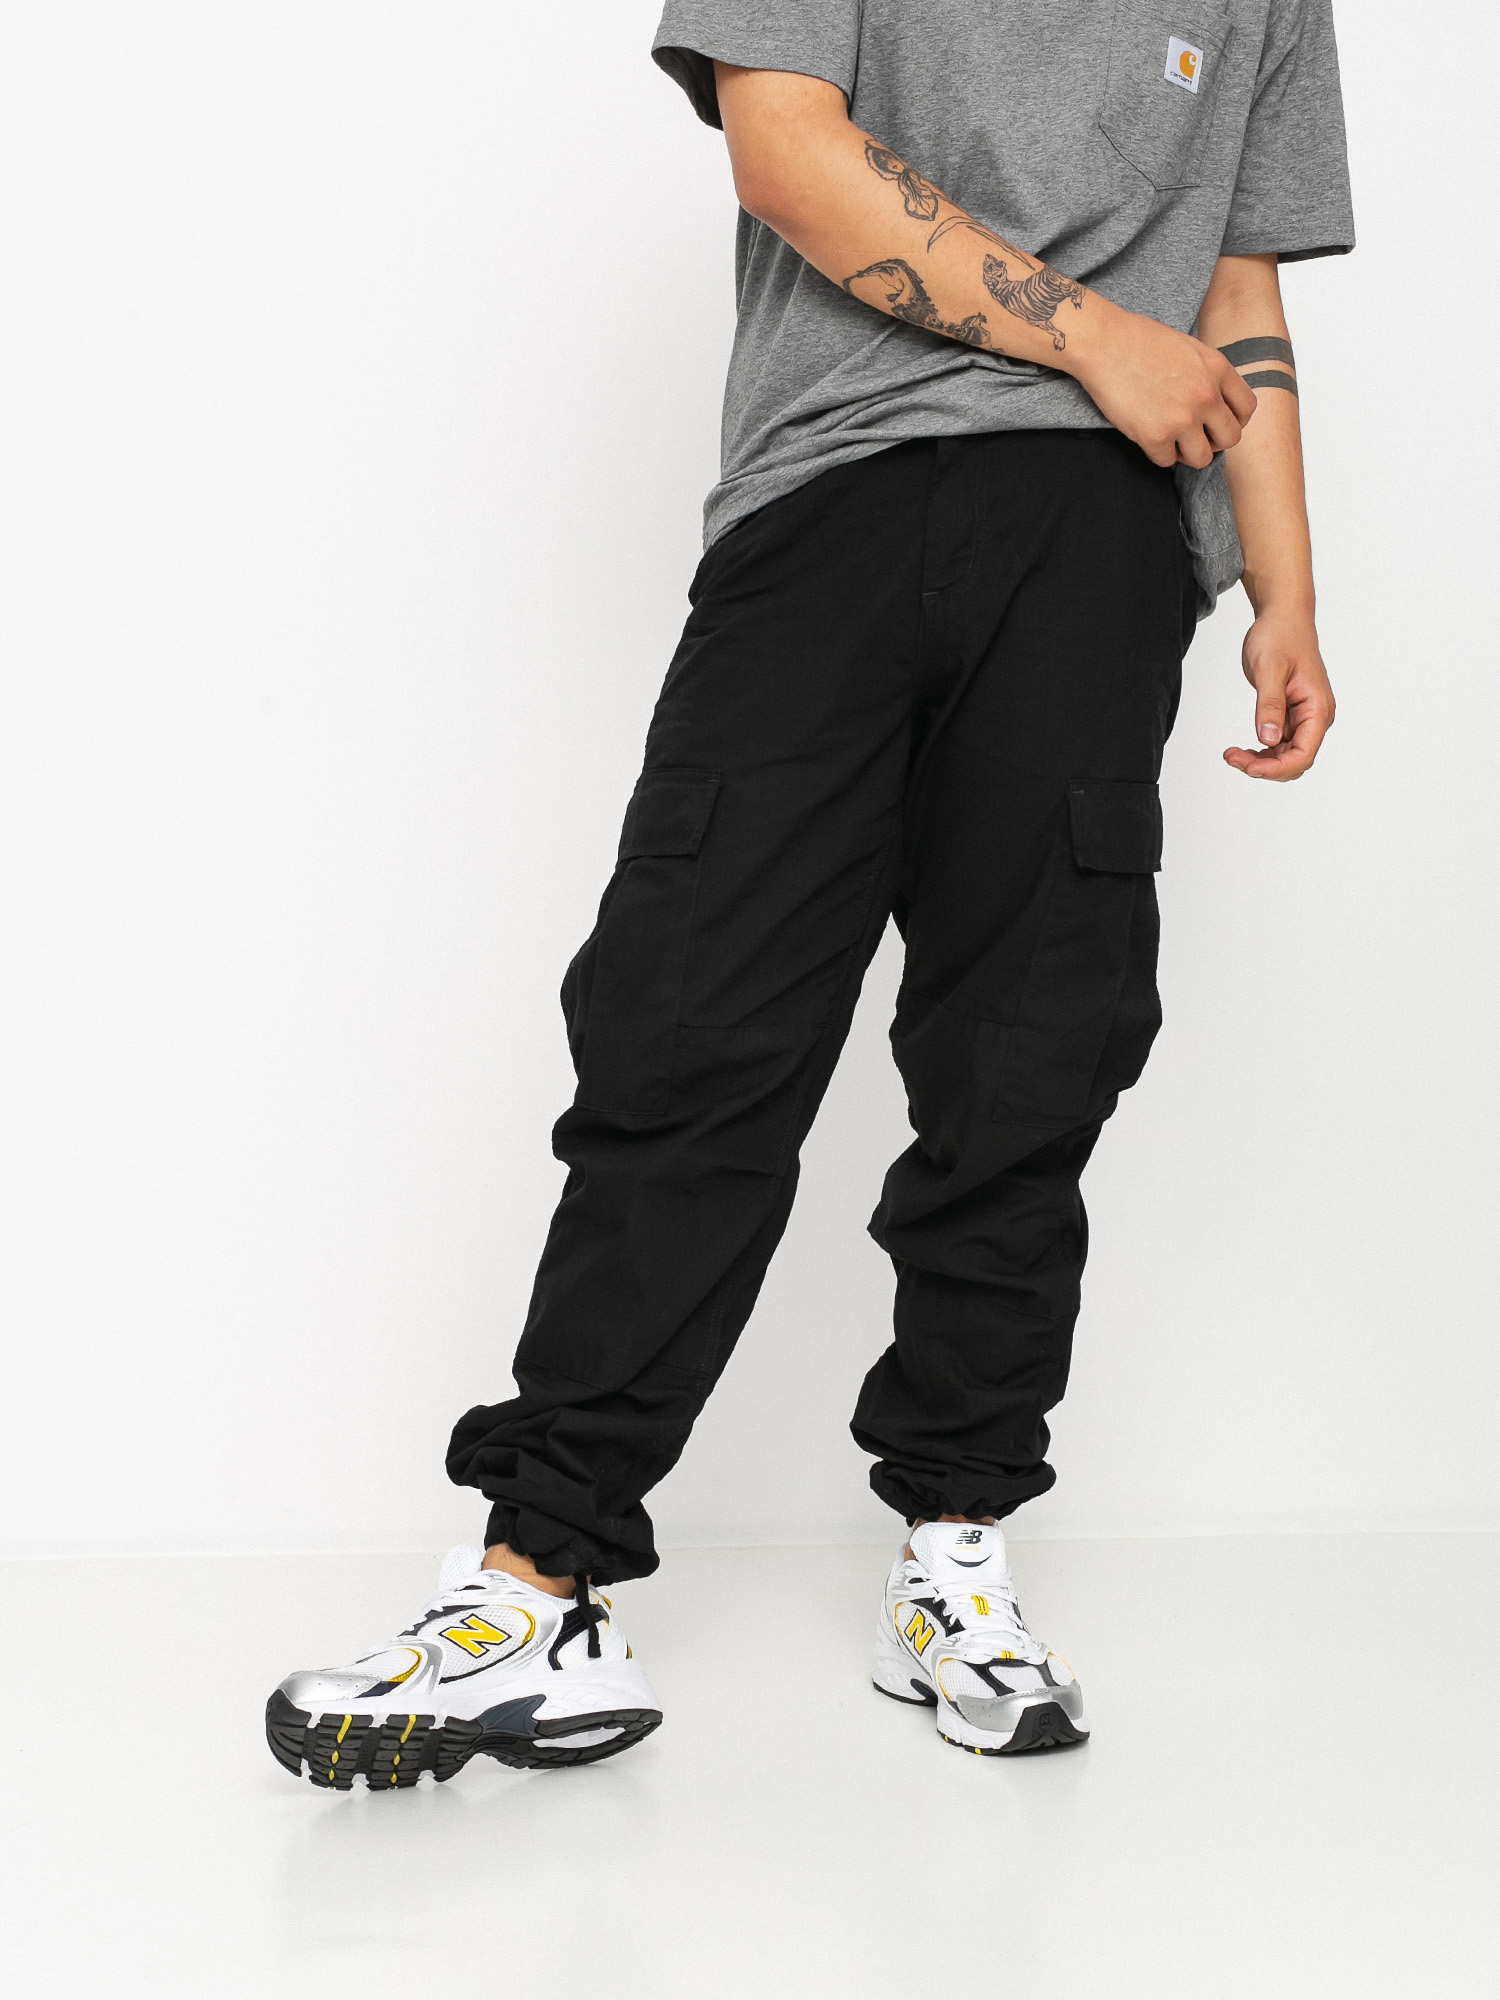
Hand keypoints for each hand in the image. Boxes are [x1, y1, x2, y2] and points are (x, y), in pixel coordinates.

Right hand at [1069, 301, 1256, 468]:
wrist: (1104, 343)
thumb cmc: (1139, 340)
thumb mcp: (1189, 348)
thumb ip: (1208, 373)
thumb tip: (1216, 400)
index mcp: (1217, 369)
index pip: (1246, 409)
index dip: (1233, 420)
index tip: (1216, 423)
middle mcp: (1206, 396)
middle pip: (1230, 438)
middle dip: (1213, 441)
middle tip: (1195, 436)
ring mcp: (1182, 418)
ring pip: (1203, 458)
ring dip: (1188, 453)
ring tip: (1172, 440)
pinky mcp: (1155, 435)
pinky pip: (1166, 461)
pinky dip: (1158, 453)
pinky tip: (1148, 436)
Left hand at [1223, 610, 1334, 780]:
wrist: (1282, 618)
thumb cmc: (1280, 637)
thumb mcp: (1269, 669)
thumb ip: (1270, 705)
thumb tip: (1268, 740)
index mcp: (1318, 707)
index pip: (1304, 754)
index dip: (1277, 768)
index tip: (1248, 767)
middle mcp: (1316, 717)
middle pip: (1295, 760)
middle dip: (1265, 767)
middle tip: (1232, 758)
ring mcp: (1304, 718)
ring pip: (1285, 756)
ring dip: (1260, 762)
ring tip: (1232, 754)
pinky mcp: (1291, 716)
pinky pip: (1279, 745)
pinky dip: (1261, 752)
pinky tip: (1241, 748)